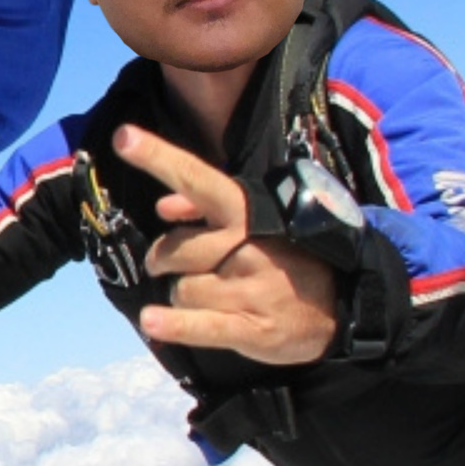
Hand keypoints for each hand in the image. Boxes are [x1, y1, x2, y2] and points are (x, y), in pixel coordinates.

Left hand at [117, 125, 339, 365]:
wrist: (340, 305)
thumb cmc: (283, 256)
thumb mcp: (254, 220)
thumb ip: (204, 208)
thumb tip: (164, 205)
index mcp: (245, 213)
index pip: (197, 180)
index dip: (159, 158)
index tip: (124, 137)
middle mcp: (248, 246)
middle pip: (173, 251)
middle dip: (165, 260)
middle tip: (175, 266)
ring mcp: (251, 288)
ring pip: (181, 290)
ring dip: (184, 296)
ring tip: (214, 296)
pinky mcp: (253, 328)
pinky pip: (200, 324)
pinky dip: (174, 324)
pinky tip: (153, 321)